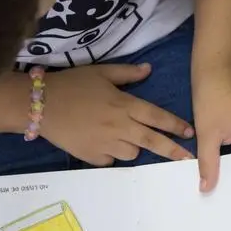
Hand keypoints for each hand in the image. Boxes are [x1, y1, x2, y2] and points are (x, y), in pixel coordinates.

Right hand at [41, 63, 195, 165]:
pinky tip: (102, 143)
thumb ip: (127, 73)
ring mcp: (105, 144)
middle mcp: (119, 126)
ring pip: (132, 153)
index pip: (156, 116)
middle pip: (152, 140)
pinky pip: (111, 160)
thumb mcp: (101, 72)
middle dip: (173, 150)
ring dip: (135, 147)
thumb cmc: (72, 84)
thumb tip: (149, 70)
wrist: (40, 105)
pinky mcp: (92, 157)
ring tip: (123, 136)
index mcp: (124, 104)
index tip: (190, 133)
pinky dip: (112, 154)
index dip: (175, 125)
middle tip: (188, 159)